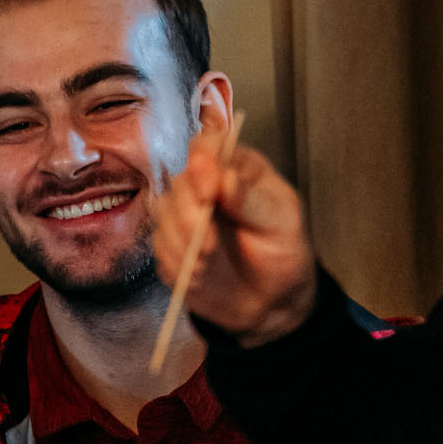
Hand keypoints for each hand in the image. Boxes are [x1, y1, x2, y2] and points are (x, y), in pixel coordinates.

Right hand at [153, 140, 317, 344]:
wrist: (273, 298)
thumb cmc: (283, 250)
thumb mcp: (281, 222)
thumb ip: (252, 200)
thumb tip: (224, 179)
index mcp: (236, 168)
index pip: (207, 146)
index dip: (201, 163)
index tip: (208, 192)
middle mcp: (206, 186)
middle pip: (179, 183)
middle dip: (189, 215)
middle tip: (209, 244)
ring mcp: (186, 215)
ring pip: (162, 213)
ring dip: (180, 242)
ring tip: (206, 265)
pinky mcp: (173, 244)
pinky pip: (159, 246)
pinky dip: (175, 262)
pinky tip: (197, 276)